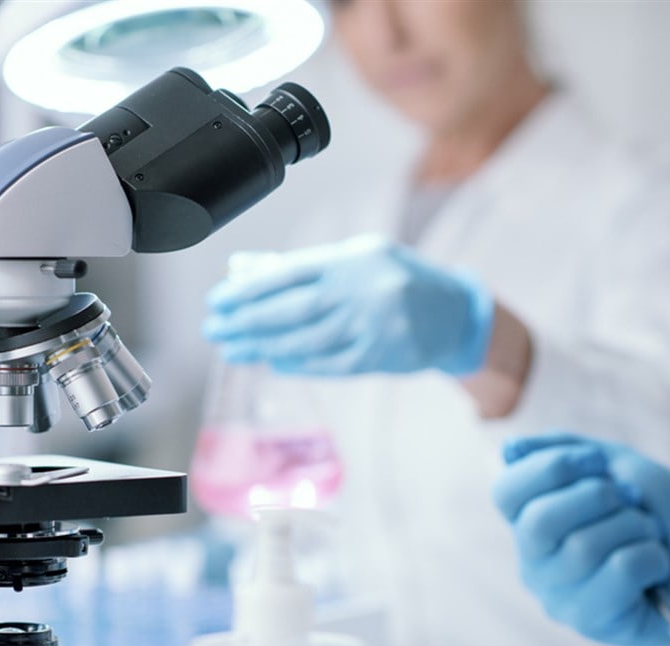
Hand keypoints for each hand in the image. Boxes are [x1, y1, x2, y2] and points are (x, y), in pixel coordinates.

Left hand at [202, 235, 494, 375]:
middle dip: (248, 320)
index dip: (248, 289)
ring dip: (264, 347)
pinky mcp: (381, 357)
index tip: (219, 300)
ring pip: (307, 340)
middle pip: (293, 309)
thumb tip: (244, 270)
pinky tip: (272, 362)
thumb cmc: (396, 279)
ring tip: (233, 350)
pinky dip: (298, 364)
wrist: (454, 313)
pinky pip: (330, 364)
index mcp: (352, 260)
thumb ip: (302, 266)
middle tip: (215, 329)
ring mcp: (374, 327)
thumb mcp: (354, 258)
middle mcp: (364, 291)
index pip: (289, 273)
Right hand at [492, 432, 669, 645]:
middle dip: (599, 497)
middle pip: (541, 521)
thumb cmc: (664, 517)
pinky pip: (621, 570)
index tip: (598, 463)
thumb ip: (562, 451)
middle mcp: (534, 562)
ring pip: (585, 546)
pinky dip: (654, 555)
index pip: (506, 492)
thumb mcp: (617, 466)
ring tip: (651, 536)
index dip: (552, 467)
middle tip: (632, 501)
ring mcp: (559, 596)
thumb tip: (509, 448)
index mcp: (531, 522)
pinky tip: (658, 567)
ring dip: (636, 527)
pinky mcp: (592, 622)